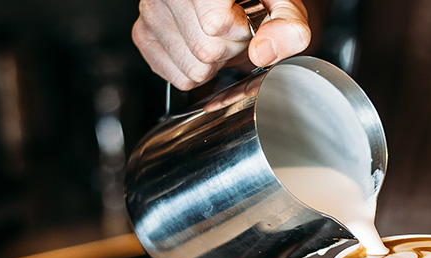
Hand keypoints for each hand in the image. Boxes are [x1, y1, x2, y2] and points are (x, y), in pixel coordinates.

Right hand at [132, 0, 310, 89]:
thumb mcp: (283, 4)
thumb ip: (287, 25)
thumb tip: (264, 52)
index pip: (215, 23)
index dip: (241, 31)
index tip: (246, 21)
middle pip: (204, 51)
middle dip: (229, 49)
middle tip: (234, 31)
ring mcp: (150, 12)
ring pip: (191, 69)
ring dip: (213, 62)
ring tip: (218, 37)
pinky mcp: (143, 34)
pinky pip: (176, 78)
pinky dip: (196, 70)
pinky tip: (201, 46)